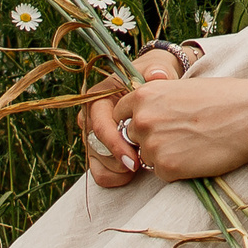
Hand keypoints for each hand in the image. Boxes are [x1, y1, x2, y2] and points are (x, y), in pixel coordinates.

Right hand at [80, 49, 183, 186]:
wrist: (153, 87)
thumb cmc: (152, 77)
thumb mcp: (155, 70)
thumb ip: (155, 72)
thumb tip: (156, 75)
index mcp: (98, 96)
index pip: (100, 124)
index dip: (115, 143)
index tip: (134, 158)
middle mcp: (91, 117)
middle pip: (95, 145)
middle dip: (116, 158)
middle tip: (137, 166)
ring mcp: (93, 136)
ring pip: (96, 160)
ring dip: (115, 170)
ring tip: (137, 169)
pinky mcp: (100, 151)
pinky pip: (99, 171)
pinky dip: (113, 177)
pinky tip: (130, 177)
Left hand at [112, 76, 247, 182]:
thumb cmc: (223, 98)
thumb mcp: (182, 88)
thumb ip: (157, 101)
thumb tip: (139, 117)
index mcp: (143, 95)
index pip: (120, 114)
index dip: (135, 120)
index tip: (152, 124)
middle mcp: (141, 119)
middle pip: (131, 137)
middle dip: (149, 138)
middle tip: (180, 134)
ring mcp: (152, 145)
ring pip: (146, 157)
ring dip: (164, 154)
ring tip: (194, 142)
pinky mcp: (166, 168)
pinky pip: (161, 173)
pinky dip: (177, 168)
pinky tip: (198, 154)